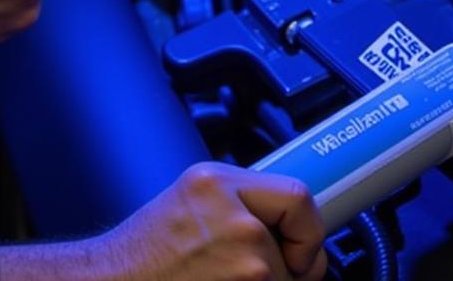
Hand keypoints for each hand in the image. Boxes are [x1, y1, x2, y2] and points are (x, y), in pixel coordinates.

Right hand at [96, 163, 326, 280]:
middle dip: (289, 265)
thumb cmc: (145, 253)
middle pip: (299, 245)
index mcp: (218, 182)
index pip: (297, 196)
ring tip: (224, 280)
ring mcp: (243, 264)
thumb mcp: (192, 199)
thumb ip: (239, 199)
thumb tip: (287, 217)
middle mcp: (237, 219)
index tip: (302, 243)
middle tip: (262, 273)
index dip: (307, 226)